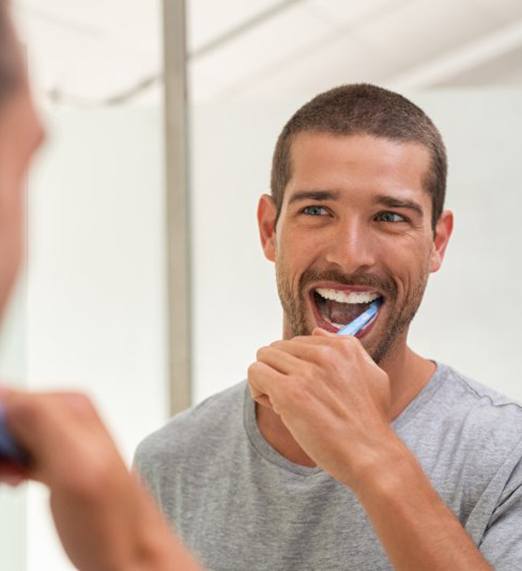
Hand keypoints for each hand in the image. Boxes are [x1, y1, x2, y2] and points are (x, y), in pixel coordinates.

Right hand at [0, 387, 200, 570]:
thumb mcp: (75, 468)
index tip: (5, 461)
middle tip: (9, 472)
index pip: (7, 398)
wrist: (134, 556)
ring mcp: (63, 440)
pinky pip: (17, 451)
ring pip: (8, 434)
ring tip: (15, 479)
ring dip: (2, 458)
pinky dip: (8, 467)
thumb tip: (6, 393)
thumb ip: (43, 423)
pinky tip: (17, 481)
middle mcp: (68, 417)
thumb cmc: (113, 523)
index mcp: (71, 407)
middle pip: (6, 415)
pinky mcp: (57, 461)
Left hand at [248, 328, 398, 489]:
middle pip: (278, 348)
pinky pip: (256, 373)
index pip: (299, 342)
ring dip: (268, 381)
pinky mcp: (290, 392)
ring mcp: (307, 372)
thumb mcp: (371, 375)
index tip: (309, 389)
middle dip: (280, 372)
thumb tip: (317, 331)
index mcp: (343, 346)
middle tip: (296, 399)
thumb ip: (347, 349)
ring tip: (285, 404)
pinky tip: (276, 408)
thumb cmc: (370, 422)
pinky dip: (258, 390)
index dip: (297, 367)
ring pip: (264, 358)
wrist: (372, 456)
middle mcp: (325, 354)